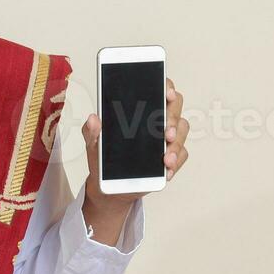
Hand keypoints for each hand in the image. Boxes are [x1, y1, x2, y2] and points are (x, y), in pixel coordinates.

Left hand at [82, 77, 189, 210]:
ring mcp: (166, 138)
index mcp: (140, 109)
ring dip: (176, 144)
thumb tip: (92, 119)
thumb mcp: (94, 143)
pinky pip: (181, 155)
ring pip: (181, 131)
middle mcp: (157, 119)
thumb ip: (92, 131)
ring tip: (166, 158)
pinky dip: (175, 162)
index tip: (167, 94)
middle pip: (175, 108)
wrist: (109, 185)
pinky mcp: (172, 156)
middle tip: (165, 133)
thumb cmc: (104, 157)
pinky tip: (166, 170)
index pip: (158, 89)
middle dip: (173, 119)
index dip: (166, 87)